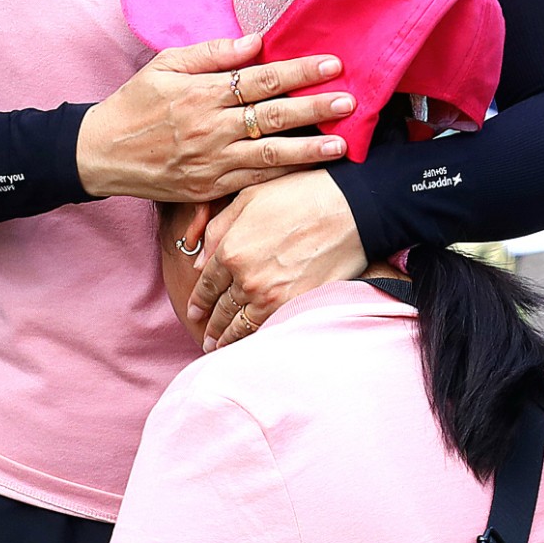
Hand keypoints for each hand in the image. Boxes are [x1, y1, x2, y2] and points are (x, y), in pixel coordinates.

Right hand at [76, 33, 354, 202]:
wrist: (102, 154)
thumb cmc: (135, 103)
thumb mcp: (165, 65)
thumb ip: (211, 53)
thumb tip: (256, 40)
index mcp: (201, 93)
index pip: (261, 79)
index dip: (299, 72)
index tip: (332, 64)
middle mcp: (210, 128)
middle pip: (273, 116)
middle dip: (315, 108)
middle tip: (350, 101)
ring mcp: (211, 162)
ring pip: (270, 155)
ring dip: (309, 149)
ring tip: (342, 145)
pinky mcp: (209, 187)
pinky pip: (253, 180)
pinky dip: (283, 175)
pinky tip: (309, 170)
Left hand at [186, 172, 366, 350]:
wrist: (349, 208)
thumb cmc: (300, 195)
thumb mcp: (248, 198)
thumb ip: (217, 230)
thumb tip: (199, 262)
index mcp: (231, 251)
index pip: (206, 285)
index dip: (198, 302)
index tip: (194, 312)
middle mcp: (247, 279)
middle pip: (222, 310)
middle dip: (212, 325)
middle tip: (207, 338)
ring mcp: (273, 296)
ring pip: (242, 326)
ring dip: (229, 338)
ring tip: (221, 347)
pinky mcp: (297, 305)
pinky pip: (269, 328)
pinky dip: (256, 338)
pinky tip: (251, 342)